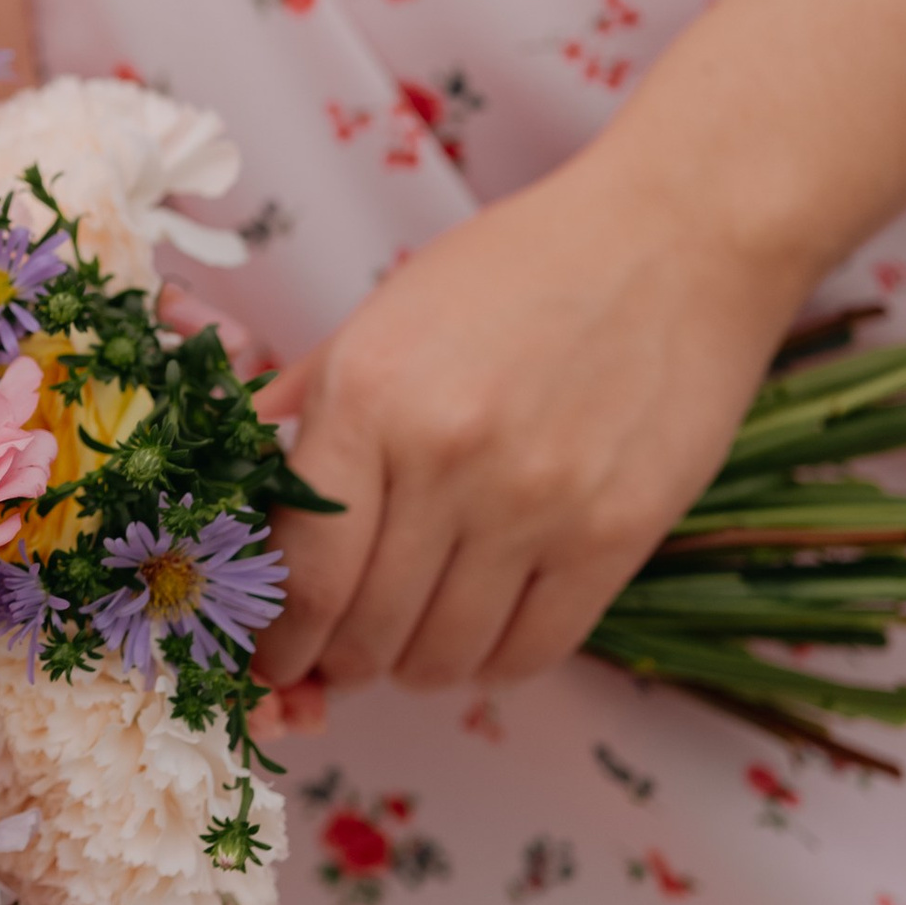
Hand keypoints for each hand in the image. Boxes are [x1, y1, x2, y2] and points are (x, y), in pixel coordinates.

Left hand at [252, 148, 802, 695]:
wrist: (673, 238)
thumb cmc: (517, 268)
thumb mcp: (383, 315)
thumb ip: (303, 407)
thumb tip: (232, 489)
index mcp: (369, 395)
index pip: (303, 572)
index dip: (276, 639)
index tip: (270, 658)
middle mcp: (446, 456)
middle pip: (365, 629)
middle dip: (337, 661)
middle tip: (335, 656)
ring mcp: (536, 502)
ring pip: (443, 655)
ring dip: (412, 665)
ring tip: (411, 635)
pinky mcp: (615, 534)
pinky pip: (531, 651)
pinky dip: (491, 661)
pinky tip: (482, 629)